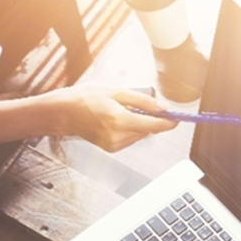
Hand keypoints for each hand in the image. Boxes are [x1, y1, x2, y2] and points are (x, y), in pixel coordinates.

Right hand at [63, 85, 177, 150]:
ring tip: (119, 111)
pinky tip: (114, 119)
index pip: (155, 126)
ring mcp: (113, 144)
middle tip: (136, 104)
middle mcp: (117, 136)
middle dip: (149, 118)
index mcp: (119, 120)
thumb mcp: (116, 91)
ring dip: (137, 123)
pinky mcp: (111, 148)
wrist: (63, 113)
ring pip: (139, 134)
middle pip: (148, 130)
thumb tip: (163, 108)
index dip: (169, 122)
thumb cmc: (83, 99)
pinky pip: (129, 138)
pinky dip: (128, 129)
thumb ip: (143, 101)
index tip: (177, 118)